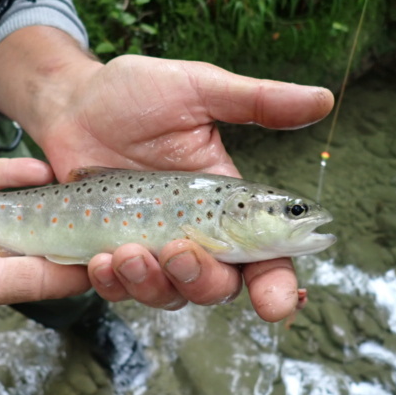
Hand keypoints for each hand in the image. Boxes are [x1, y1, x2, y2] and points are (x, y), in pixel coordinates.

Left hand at [0, 27, 333, 320]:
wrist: (72, 103)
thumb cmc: (136, 93)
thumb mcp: (197, 89)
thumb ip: (256, 102)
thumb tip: (324, 100)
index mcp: (225, 204)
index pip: (263, 257)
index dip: (275, 287)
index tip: (277, 305)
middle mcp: (193, 233)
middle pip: (217, 286)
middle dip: (203, 281)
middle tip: (178, 251)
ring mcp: (150, 246)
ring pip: (168, 295)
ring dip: (152, 284)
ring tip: (127, 251)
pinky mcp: (109, 251)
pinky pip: (118, 288)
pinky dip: (111, 283)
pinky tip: (99, 258)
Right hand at [0, 152, 90, 305]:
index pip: (21, 280)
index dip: (63, 275)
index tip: (101, 266)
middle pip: (25, 245)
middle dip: (64, 239)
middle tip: (107, 226)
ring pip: (11, 208)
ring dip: (48, 202)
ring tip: (84, 192)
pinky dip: (11, 172)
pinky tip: (40, 167)